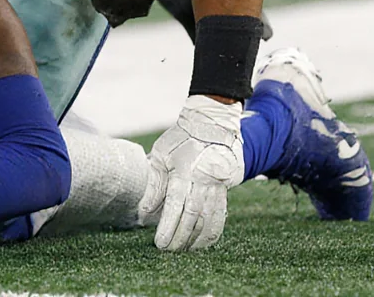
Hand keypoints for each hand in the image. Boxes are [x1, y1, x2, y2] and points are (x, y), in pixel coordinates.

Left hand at [139, 94, 242, 251]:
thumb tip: (145, 212)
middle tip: (169, 251)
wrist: (212, 122)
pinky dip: (213, 230)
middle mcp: (204, 180)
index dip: (168, 227)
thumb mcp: (161, 155)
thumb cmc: (181, 138)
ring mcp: (219, 184)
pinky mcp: (228, 186)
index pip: (175, 206)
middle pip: (193, 217)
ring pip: (210, 219)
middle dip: (180, 237)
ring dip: (197, 238)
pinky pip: (222, 213)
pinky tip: (205, 241)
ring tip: (185, 251)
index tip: (160, 243)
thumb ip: (155, 185)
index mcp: (184, 172)